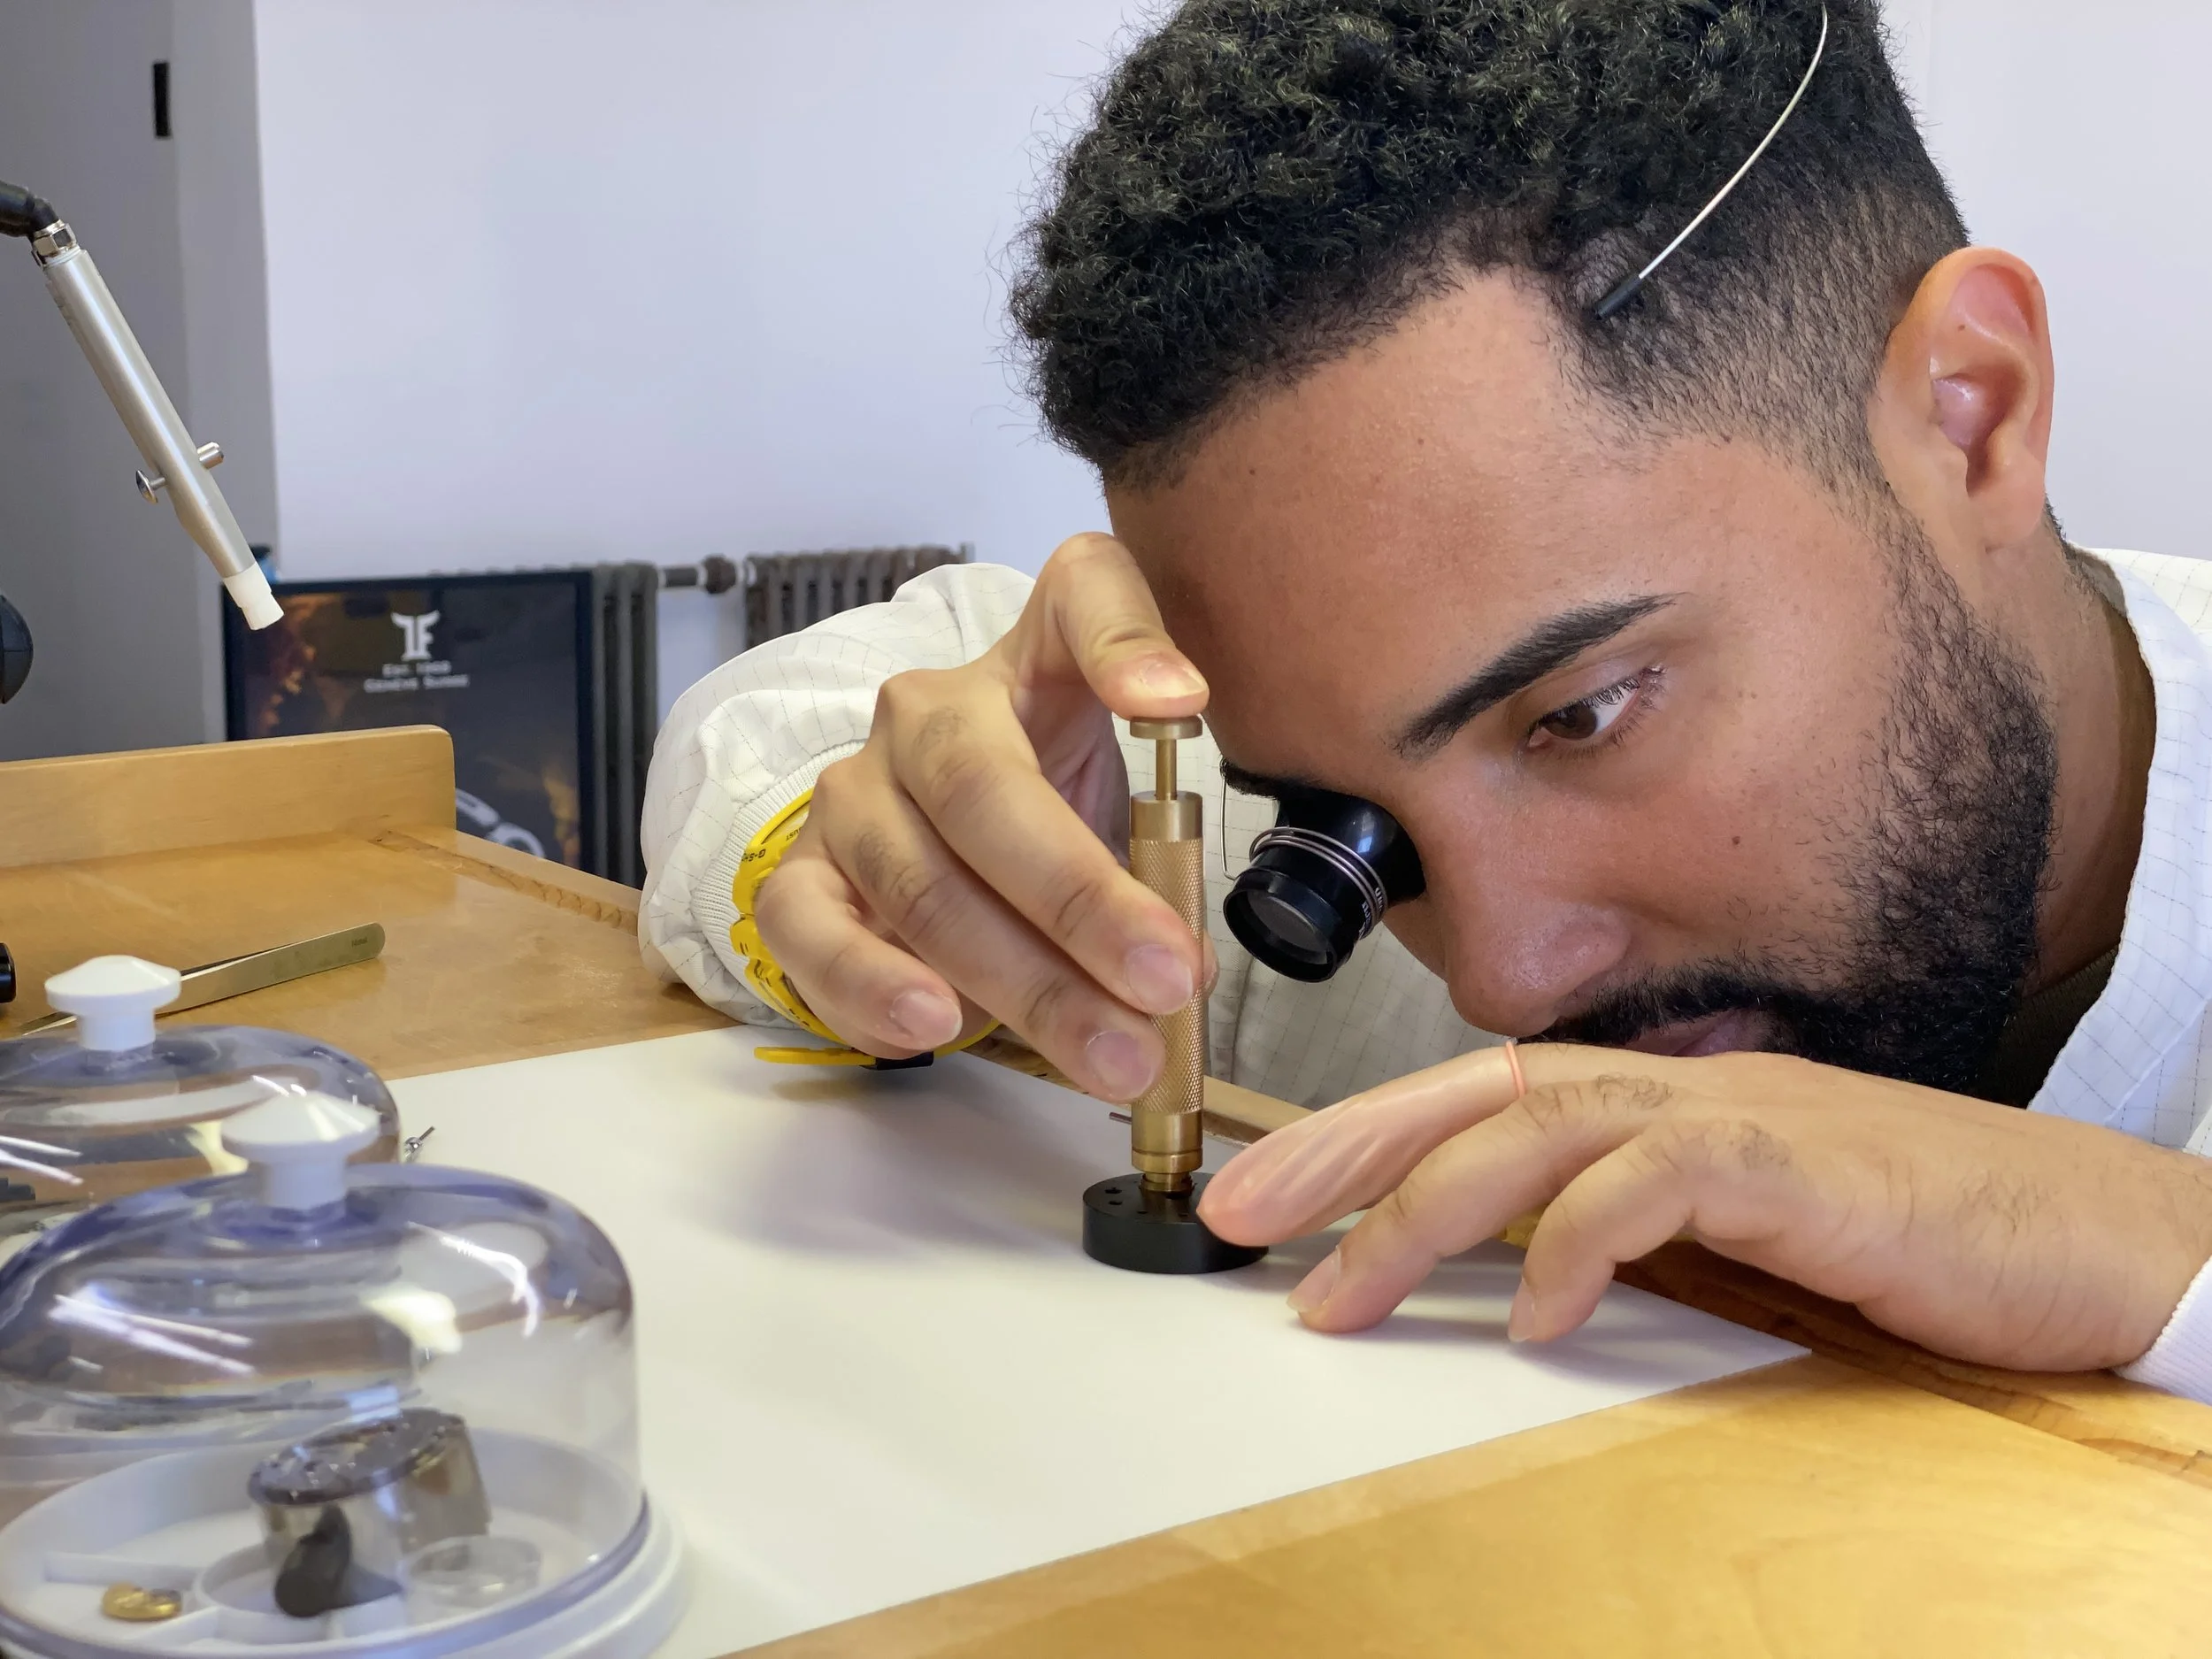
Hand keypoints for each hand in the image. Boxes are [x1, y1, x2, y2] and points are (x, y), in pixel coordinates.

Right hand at [753, 533, 1212, 1099]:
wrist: (949, 845)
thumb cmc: (1056, 801)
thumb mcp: (1135, 782)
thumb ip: (1170, 807)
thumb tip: (1182, 831)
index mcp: (1023, 662)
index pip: (1078, 601)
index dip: (1125, 644)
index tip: (1179, 704)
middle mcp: (920, 713)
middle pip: (988, 795)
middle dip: (1084, 902)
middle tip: (1167, 983)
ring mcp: (851, 797)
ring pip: (919, 887)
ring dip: (1017, 982)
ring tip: (1104, 1052)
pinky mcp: (799, 878)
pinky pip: (808, 934)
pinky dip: (871, 990)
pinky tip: (941, 1030)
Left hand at [1199, 1045, 2211, 1370]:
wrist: (2094, 1233)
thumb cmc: (1921, 1235)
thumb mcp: (1746, 1235)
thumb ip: (1641, 1228)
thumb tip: (1524, 1265)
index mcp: (1658, 1097)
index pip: (1476, 1099)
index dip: (1357, 1138)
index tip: (1259, 1194)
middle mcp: (1680, 1086)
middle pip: (1474, 1097)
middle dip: (1342, 1156)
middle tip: (1234, 1221)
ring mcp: (1739, 1118)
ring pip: (1539, 1132)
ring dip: (1423, 1212)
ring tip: (1339, 1295)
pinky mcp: (1803, 1169)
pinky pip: (1664, 1188)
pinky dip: (1583, 1245)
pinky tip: (1533, 1316)